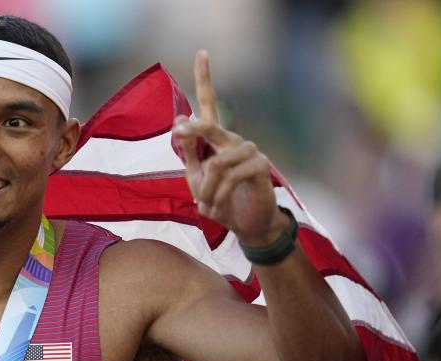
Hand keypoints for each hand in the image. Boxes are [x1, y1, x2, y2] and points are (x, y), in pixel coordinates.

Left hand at [173, 50, 281, 244]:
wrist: (245, 226)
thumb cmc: (220, 200)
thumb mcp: (196, 178)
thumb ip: (190, 151)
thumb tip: (180, 120)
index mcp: (216, 141)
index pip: (210, 106)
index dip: (205, 79)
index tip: (203, 53)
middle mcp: (234, 141)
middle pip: (211, 126)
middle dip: (195, 131)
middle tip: (180, 131)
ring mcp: (250, 152)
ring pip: (217, 163)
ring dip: (206, 188)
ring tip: (205, 205)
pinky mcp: (260, 167)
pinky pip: (230, 176)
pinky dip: (218, 195)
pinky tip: (217, 207)